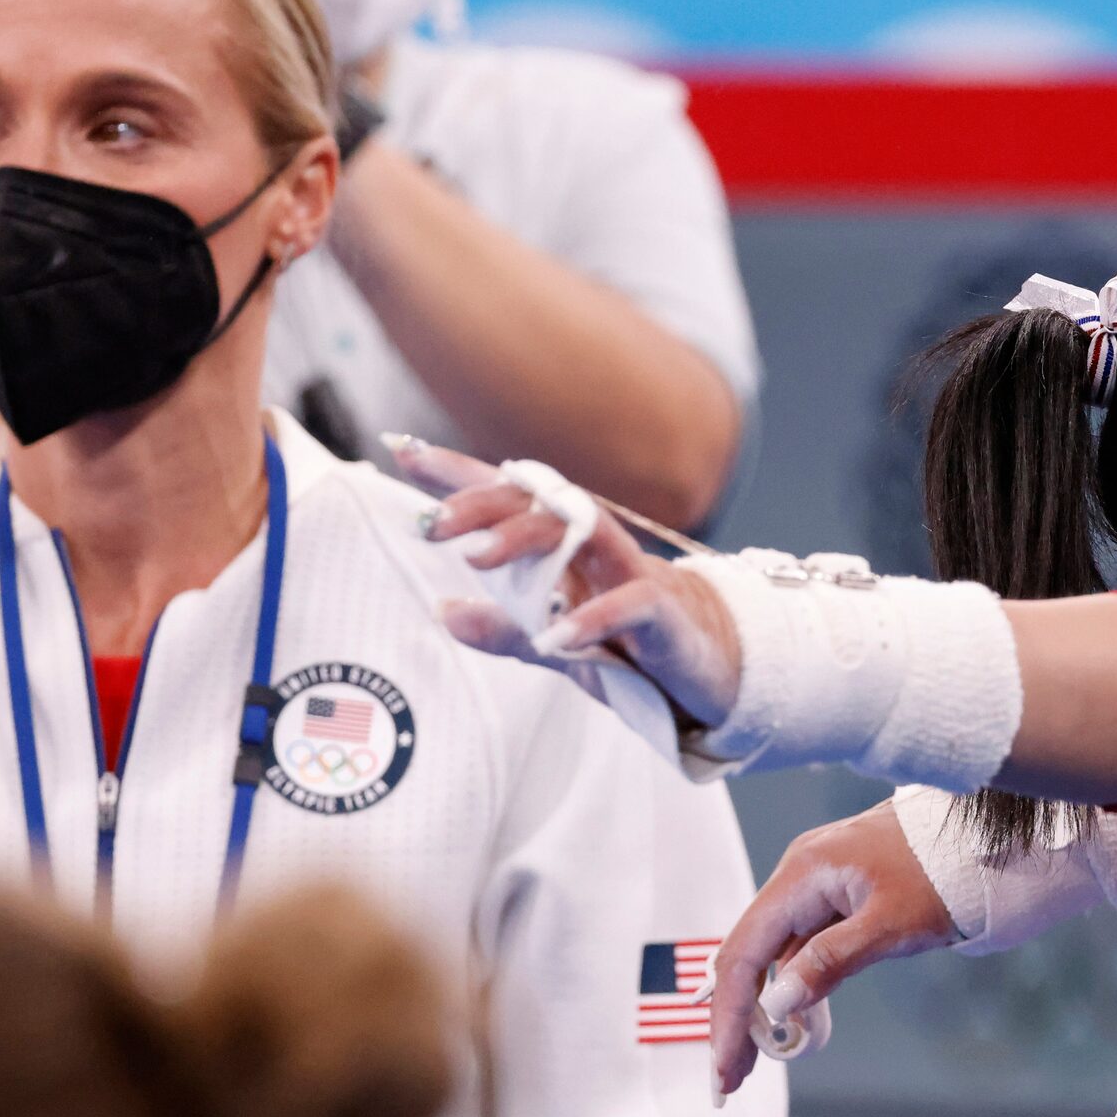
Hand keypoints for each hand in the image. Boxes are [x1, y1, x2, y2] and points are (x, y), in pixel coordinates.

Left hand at [391, 436, 744, 728]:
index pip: (508, 499)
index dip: (457, 472)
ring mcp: (632, 574)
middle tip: (430, 524)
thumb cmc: (634, 646)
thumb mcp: (558, 642)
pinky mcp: (664, 613)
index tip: (401, 449)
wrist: (715, 668)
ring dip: (527, 539)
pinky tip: (556, 637)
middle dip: (483, 504)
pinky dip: (593, 619)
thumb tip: (444, 611)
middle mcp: (597, 549)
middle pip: (540, 504)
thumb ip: (505, 628)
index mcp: (566, 550)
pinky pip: (630, 605)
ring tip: (476, 558)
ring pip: (582, 534)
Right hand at [707, 801, 960, 1096]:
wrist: (986, 833)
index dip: (729, 1014)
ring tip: (759, 1058)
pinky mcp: (838, 892)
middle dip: (736, 1016)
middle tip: (733, 1076)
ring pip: (774, 951)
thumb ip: (832, 961)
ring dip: (764, 1004)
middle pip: (748, 952)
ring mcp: (817, 882)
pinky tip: (797, 1021)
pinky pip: (802, 943)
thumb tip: (778, 1003)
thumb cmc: (944, 872)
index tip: (727, 1067)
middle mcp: (799, 873)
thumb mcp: (892, 924)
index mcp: (802, 873)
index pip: (744, 952)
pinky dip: (795, 983)